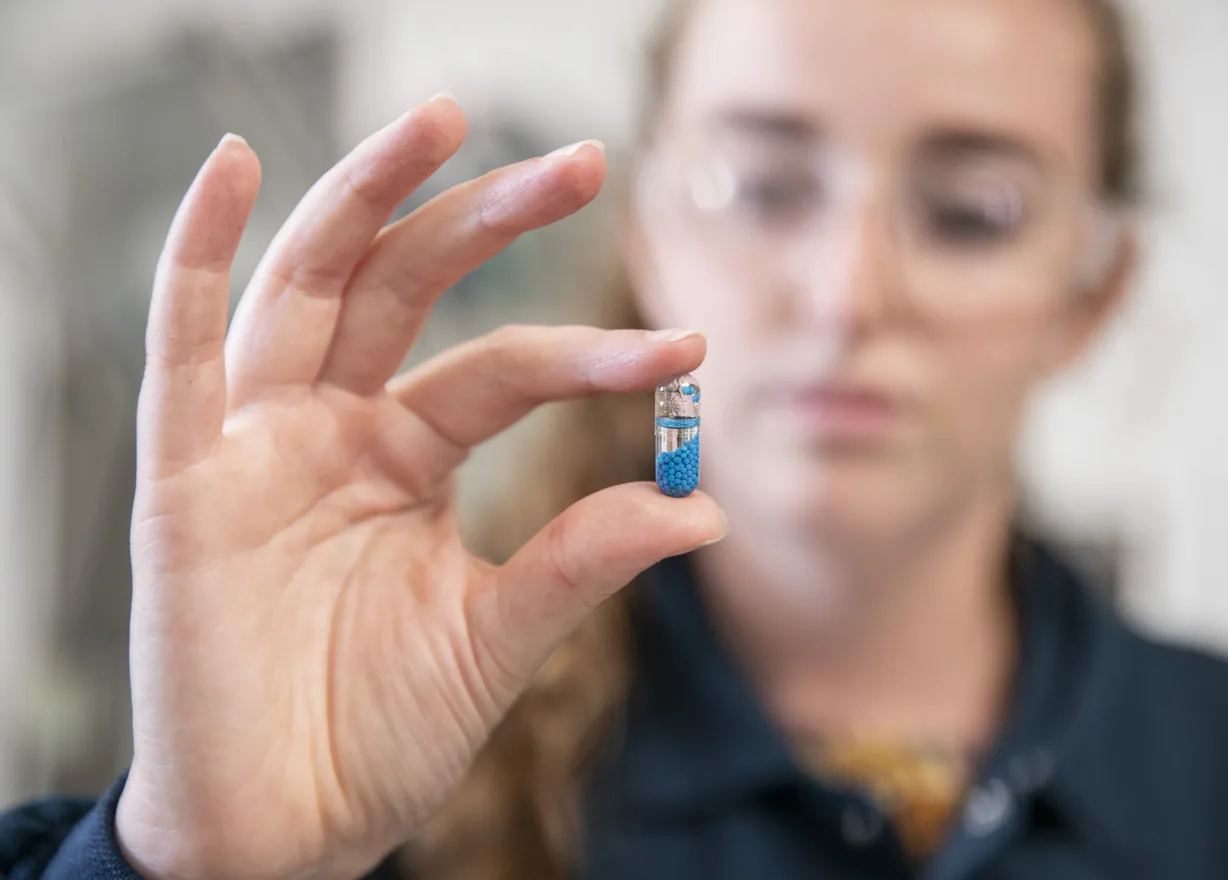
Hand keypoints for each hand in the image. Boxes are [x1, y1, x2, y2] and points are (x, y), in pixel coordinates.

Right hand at [115, 96, 725, 879]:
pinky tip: (233, 165)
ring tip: (444, 116)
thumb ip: (583, 561)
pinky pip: (182, 348)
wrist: (286, 829)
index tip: (689, 356)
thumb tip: (706, 506)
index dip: (593, 355)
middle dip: (490, 216)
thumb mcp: (497, 636)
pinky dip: (196, 254)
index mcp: (409, 456)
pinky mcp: (185, 478)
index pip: (505, 369)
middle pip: (411, 286)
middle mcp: (335, 426)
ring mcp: (259, 441)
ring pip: (311, 285)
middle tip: (588, 161)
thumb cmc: (379, 731)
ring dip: (370, 195)